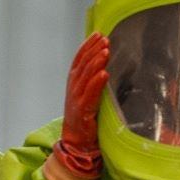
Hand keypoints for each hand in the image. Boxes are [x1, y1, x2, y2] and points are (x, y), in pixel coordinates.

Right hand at [43, 33, 110, 179]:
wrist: (76, 144)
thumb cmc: (85, 121)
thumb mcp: (87, 97)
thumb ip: (93, 82)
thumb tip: (106, 66)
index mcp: (73, 84)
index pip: (78, 60)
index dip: (87, 46)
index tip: (98, 34)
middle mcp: (72, 89)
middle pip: (82, 65)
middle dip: (93, 50)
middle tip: (104, 38)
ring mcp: (75, 100)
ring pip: (85, 77)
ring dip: (95, 62)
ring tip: (105, 50)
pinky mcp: (82, 112)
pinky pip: (89, 95)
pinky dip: (96, 83)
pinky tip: (104, 73)